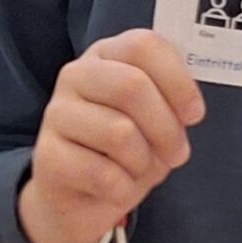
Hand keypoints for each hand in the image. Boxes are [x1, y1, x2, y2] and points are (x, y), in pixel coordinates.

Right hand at [19, 30, 204, 242]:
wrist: (81, 196)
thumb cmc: (123, 151)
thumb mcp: (153, 119)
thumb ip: (169, 100)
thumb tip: (189, 107)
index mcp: (105, 56)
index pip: (143, 46)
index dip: (178, 80)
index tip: (194, 114)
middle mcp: (75, 76)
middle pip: (132, 86)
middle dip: (166, 128)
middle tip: (177, 154)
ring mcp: (57, 114)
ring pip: (120, 133)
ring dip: (144, 162)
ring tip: (140, 170)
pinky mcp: (47, 156)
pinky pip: (103, 174)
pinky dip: (124, 189)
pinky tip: (117, 188)